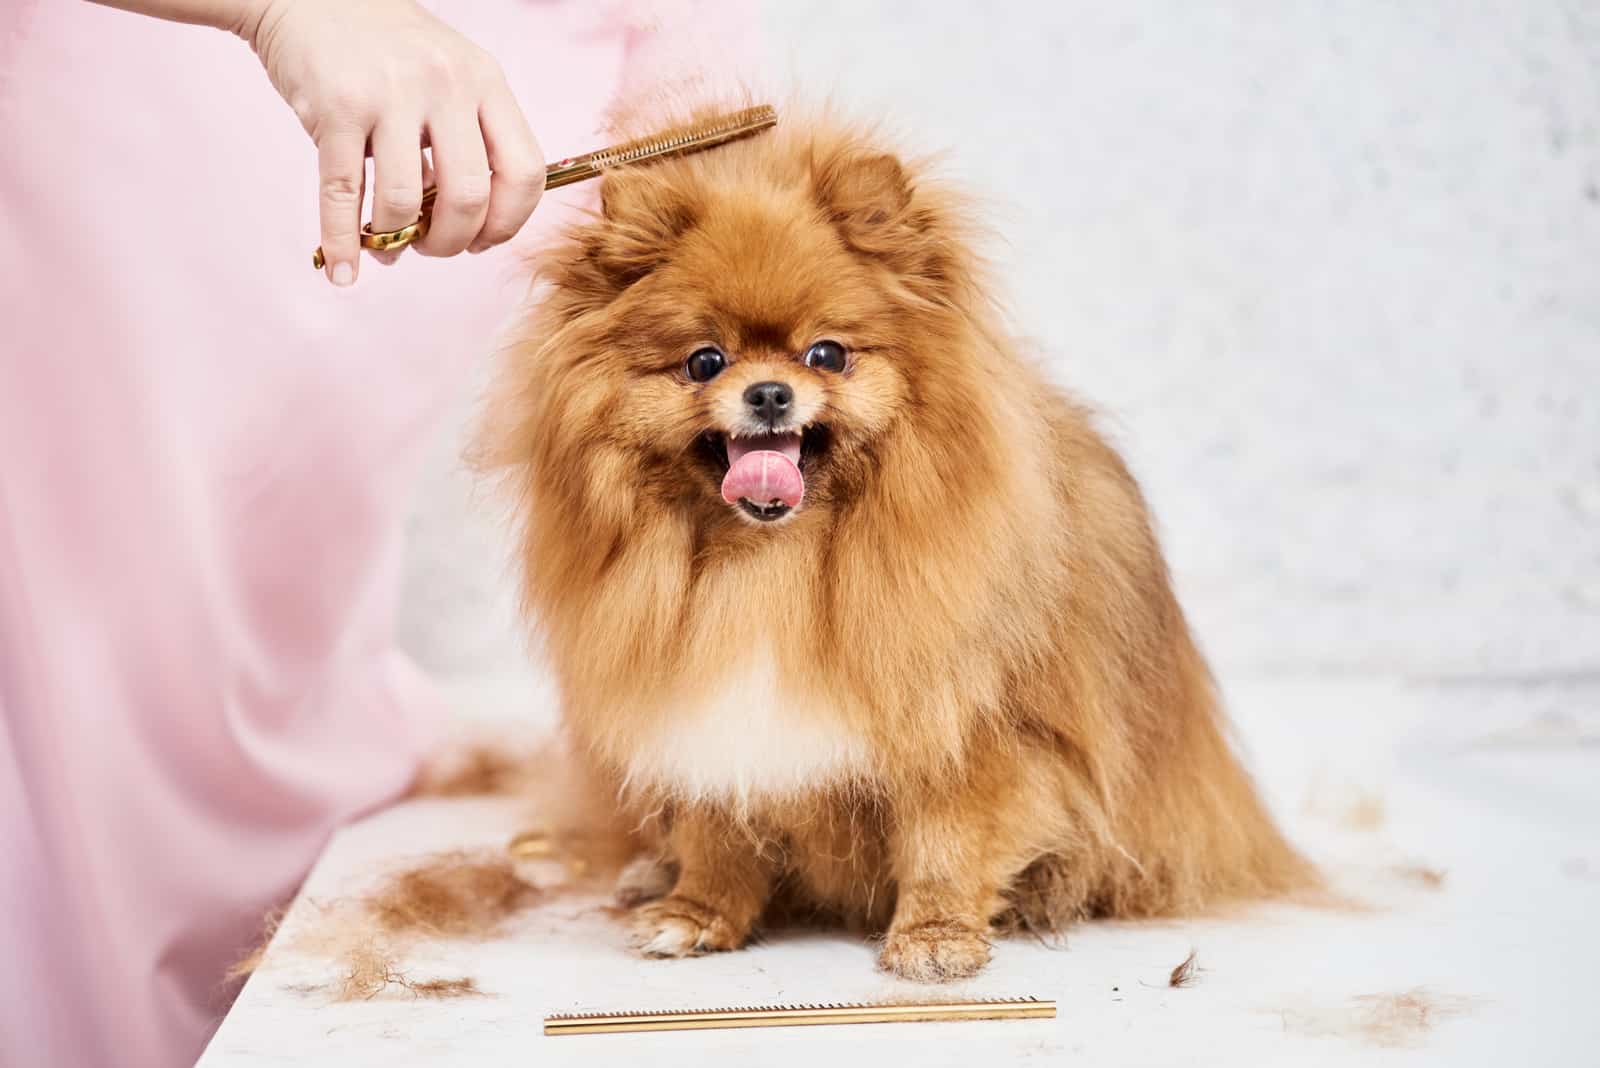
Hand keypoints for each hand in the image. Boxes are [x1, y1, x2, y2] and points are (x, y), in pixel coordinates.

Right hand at [244, 0, 544, 284]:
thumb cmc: (383, 47)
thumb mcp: (447, 75)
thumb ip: (468, 137)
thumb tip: (470, 226)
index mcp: (485, 81)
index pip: (525, 171)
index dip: (509, 222)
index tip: (485, 240)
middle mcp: (446, 84)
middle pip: (470, 198)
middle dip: (452, 243)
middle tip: (432, 248)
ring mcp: (391, 94)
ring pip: (406, 202)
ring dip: (396, 242)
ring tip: (387, 245)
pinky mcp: (335, 107)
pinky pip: (344, 194)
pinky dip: (342, 242)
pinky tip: (343, 268)